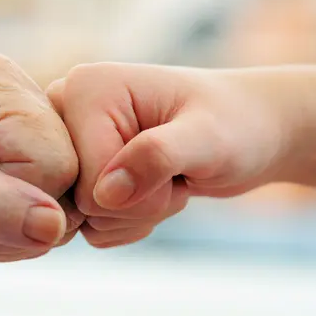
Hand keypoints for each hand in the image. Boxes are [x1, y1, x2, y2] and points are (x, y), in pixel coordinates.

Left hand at [0, 53, 80, 261]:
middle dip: (15, 220)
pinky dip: (9, 233)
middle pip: (70, 184)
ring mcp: (20, 133)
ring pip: (63, 206)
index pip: (57, 163)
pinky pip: (46, 216)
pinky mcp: (16, 162)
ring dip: (10, 231)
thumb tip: (53, 225)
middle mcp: (19, 101)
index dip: (15, 202)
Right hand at [47, 63, 288, 247]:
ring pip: (86, 221)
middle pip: (79, 203)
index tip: (175, 164)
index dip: (137, 194)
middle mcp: (65, 113)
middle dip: (135, 205)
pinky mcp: (80, 171)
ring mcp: (70, 145)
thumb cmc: (235, 123)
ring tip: (166, 178)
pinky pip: (90, 227)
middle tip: (171, 173)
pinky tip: (152, 192)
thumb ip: (158, 157)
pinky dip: (128, 223)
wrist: (250, 130)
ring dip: (136, 215)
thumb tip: (105, 194)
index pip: (85, 180)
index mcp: (83, 88)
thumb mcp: (207, 138)